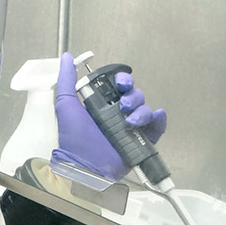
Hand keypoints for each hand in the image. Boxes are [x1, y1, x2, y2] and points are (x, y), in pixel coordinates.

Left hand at [50, 52, 166, 180]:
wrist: (85, 167)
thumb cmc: (74, 138)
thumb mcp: (66, 105)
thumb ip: (67, 80)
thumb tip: (67, 57)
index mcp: (102, 104)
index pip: (118, 86)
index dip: (123, 81)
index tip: (120, 83)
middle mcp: (117, 114)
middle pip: (135, 96)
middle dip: (133, 96)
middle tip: (124, 105)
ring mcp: (130, 128)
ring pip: (145, 110)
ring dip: (142, 111)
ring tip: (130, 121)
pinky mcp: (141, 142)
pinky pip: (156, 128)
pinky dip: (159, 121)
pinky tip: (156, 117)